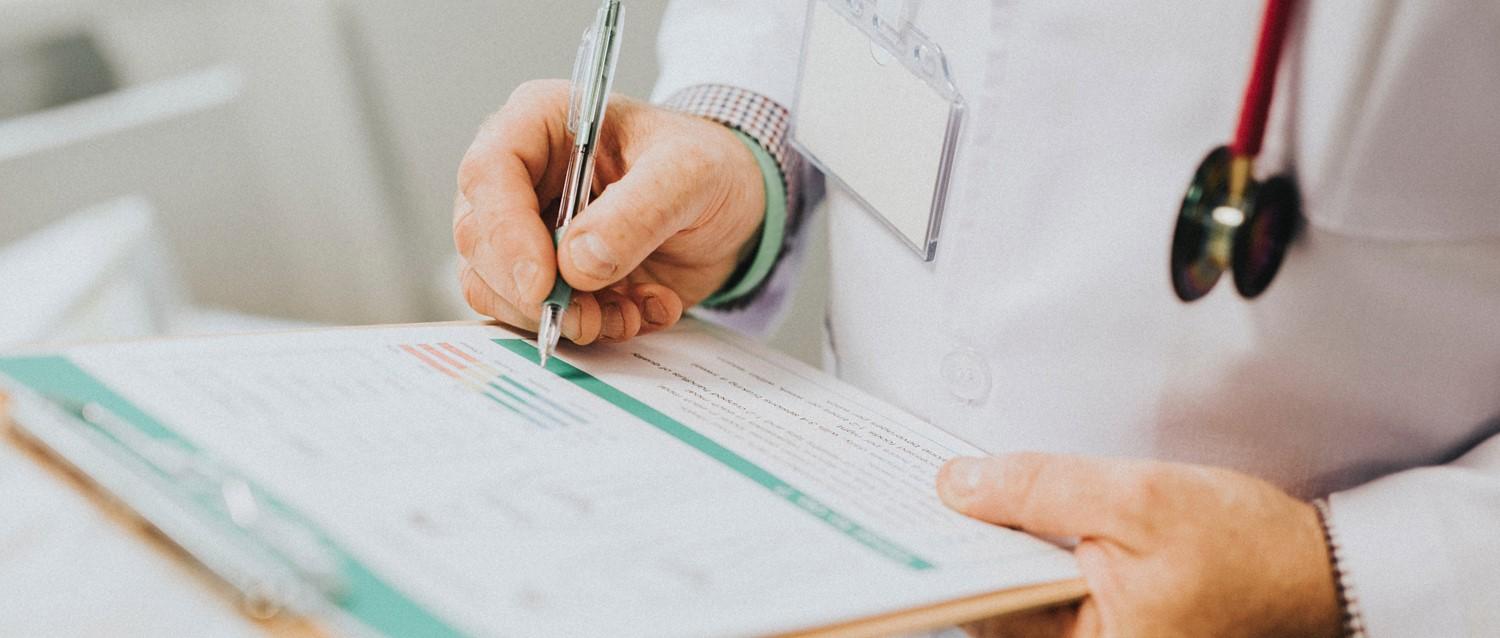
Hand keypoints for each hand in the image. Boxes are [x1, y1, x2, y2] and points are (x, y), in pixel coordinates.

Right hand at [454, 79, 766, 343]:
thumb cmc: (707, 166)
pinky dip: (588, 329)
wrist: (733, 207)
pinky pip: (536, 318)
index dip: (505, 233)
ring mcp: (527, 232)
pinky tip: (637, 311)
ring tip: (626, 312)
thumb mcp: (690, 175)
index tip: (543, 284)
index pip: (488, 173)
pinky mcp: (548, 278)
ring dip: (561, 318)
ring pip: (496, 289)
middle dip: (531, 292)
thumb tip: (576, 264)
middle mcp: (521, 178)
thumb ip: (637, 212)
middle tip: (587, 317)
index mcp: (540, 124)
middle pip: (479, 241)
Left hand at [936, 453, 1342, 637]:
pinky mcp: (1103, 627)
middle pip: (994, 598)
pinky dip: (1027, 549)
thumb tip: (960, 486)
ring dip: (998, 541)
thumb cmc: (1251, 552)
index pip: (984, 605)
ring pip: (1015, 591)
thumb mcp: (1138, 500)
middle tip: (938, 487)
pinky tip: (1017, 512)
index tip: (912, 508)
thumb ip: (1041, 489)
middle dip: (970, 541)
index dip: (946, 551)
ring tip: (973, 493)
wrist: (1321, 567)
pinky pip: (1043, 589)